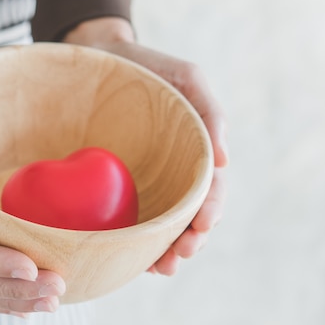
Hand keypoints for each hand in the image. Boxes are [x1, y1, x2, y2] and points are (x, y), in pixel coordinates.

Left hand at [64, 18, 228, 274]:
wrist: (98, 56)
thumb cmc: (146, 67)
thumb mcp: (185, 78)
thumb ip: (210, 111)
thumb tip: (225, 160)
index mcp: (192, 152)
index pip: (209, 189)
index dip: (210, 210)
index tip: (202, 226)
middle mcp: (172, 172)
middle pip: (188, 216)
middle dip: (189, 240)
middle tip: (179, 256)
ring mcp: (146, 182)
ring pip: (162, 226)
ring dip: (167, 251)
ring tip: (162, 268)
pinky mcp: (116, 187)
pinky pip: (129, 220)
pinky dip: (137, 245)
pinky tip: (136, 261)